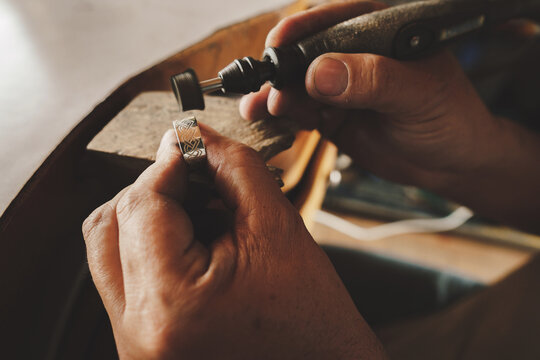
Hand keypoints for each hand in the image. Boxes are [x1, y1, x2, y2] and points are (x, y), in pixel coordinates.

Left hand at [82, 127, 385, 358]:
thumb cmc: (312, 318)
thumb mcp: (277, 228)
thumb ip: (231, 168)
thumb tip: (193, 136)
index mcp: (171, 302)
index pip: (141, 204)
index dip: (167, 163)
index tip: (191, 144)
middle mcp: (137, 332)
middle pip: (110, 224)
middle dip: (154, 188)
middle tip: (198, 175)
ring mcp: (133, 343)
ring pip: (109, 249)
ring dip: (148, 216)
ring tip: (200, 211)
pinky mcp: (140, 343)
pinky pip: (125, 276)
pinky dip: (152, 246)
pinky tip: (194, 241)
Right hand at [240, 0, 539, 230]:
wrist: (449, 162)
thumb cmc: (449, 118)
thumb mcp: (417, 93)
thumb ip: (372, 80)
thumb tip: (319, 73)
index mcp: (379, 30)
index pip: (335, 19)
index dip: (303, 28)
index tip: (279, 43)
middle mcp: (354, 54)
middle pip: (305, 52)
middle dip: (281, 70)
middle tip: (271, 91)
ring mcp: (339, 86)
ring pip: (296, 84)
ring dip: (274, 95)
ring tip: (259, 109)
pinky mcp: (330, 114)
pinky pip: (299, 111)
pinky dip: (281, 116)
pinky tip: (267, 120)